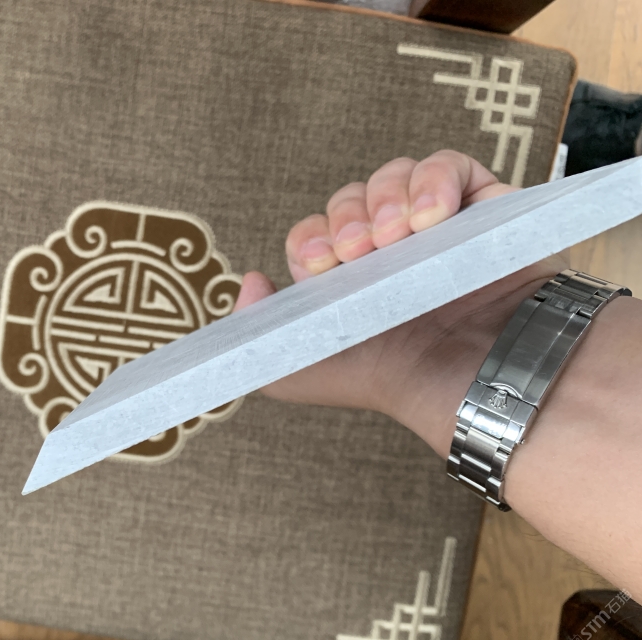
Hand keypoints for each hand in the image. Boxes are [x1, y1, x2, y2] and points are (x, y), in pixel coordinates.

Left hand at [233, 150, 564, 457]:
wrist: (463, 378)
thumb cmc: (386, 381)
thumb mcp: (295, 373)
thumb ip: (256, 332)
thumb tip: (249, 281)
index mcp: (345, 279)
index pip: (315, 232)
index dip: (311, 238)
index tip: (320, 265)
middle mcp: (388, 249)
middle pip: (352, 199)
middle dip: (347, 217)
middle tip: (360, 252)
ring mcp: (435, 226)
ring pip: (395, 176)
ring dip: (386, 197)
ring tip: (397, 236)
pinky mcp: (482, 208)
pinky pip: (451, 165)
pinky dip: (435, 178)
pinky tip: (432, 214)